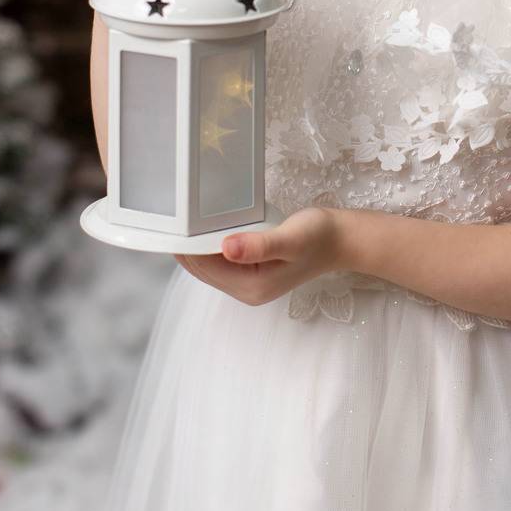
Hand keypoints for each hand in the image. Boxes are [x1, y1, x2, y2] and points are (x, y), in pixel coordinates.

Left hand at [173, 205, 344, 306]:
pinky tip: (202, 232)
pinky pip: (220, 263)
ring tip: (180, 224)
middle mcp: (247, 291)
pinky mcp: (252, 274)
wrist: (340, 239)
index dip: (187, 247)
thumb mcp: (289, 239)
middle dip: (186, 249)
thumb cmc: (318, 236)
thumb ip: (258, 245)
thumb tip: (226, 249)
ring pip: (209, 267)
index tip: (172, 223)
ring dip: (195, 248)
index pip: (206, 267)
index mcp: (252, 287)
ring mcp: (249, 285)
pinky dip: (209, 248)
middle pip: (203, 270)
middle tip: (170, 219)